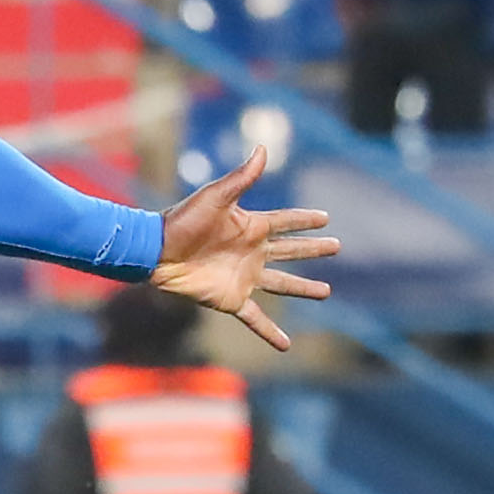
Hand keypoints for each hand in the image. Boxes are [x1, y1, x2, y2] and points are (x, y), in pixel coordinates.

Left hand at [150, 150, 337, 349]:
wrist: (156, 252)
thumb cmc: (182, 221)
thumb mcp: (216, 197)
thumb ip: (242, 178)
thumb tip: (263, 148)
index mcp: (251, 226)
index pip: (286, 221)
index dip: (305, 220)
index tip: (326, 218)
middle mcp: (252, 252)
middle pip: (291, 251)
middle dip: (313, 249)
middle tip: (337, 247)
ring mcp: (244, 277)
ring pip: (282, 284)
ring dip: (303, 288)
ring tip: (326, 292)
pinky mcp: (232, 299)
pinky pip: (256, 319)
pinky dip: (270, 333)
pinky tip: (286, 345)